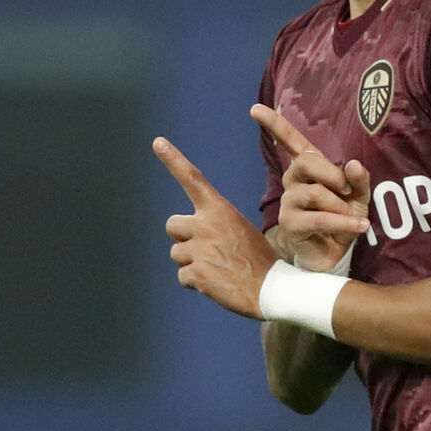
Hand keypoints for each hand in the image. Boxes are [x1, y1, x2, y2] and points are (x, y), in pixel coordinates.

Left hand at [154, 136, 276, 318]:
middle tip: (208, 250)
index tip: (158, 142)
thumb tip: (191, 235)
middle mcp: (207, 225)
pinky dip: (196, 283)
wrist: (273, 289)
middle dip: (183, 238)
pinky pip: (183, 277)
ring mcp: (201, 249)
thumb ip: (213, 225)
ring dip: (192, 263)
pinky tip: (216, 283)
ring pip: (177, 254)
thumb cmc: (257, 259)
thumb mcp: (240, 229)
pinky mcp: (197, 273)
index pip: (193, 179)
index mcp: (220, 210)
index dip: (173, 159)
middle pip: (173, 225)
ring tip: (218, 269)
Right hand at [250, 103, 370, 272]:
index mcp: (308, 167)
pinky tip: (360, 226)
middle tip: (347, 190)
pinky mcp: (290, 224)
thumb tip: (353, 165)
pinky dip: (343, 222)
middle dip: (332, 174)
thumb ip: (359, 179)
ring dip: (340, 206)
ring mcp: (288, 202)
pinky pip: (318, 218)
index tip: (255, 109)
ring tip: (352, 217)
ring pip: (314, 193)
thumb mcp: (358, 195)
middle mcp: (293, 181)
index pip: (289, 141)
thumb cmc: (344, 217)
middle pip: (306, 162)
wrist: (337, 252)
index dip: (274, 124)